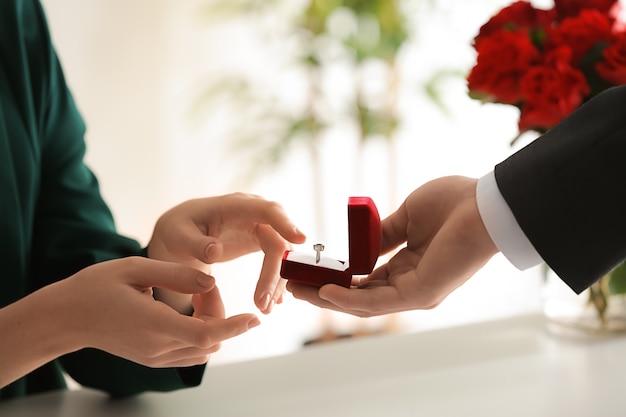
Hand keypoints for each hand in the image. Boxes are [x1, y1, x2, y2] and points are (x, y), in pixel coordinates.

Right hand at [0, 257, 258, 387]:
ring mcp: (155, 357)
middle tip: (202, 285)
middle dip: (220, 312)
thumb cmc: (96, 287)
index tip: (254, 318)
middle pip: (210, 338)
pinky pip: (190, 352)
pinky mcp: (153, 359)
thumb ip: (177, 274)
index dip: (234, 326)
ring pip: (203, 348)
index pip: (206, 333)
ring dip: (211, 323)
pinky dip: (200, 333)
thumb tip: (212, 281)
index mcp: (154, 323)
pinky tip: (188, 310)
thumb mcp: (135, 268)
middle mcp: (158, 347)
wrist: (65, 317)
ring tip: (193, 295)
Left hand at [147, 193, 305, 313]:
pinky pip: (277, 260)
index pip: (267, 210)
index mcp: (234, 206)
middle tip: (264, 304)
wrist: (181, 233)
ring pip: (281, 254)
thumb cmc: (179, 231)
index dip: (285, 222)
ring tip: (265, 309)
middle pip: (278, 240)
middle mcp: (254, 213)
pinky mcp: (262, 239)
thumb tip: (215, 251)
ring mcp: (261, 226)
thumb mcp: (178, 236)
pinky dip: (275, 281)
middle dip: (276, 273)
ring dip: (276, 282)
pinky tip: (272, 302)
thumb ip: (196, 244)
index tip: (301, 240)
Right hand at [287, 176, 498, 316]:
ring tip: (299, 291)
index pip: (368, 280)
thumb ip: (383, 233)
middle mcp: (412, 283)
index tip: (311, 272)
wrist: (484, 204)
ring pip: (364, 303)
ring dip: (329, 298)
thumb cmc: (454, 204)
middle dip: (325, 293)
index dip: (338, 278)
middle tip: (295, 287)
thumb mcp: (406, 215)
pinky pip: (378, 302)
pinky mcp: (421, 294)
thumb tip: (360, 245)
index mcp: (410, 265)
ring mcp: (416, 292)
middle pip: (360, 296)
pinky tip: (325, 292)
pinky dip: (349, 300)